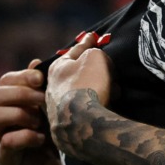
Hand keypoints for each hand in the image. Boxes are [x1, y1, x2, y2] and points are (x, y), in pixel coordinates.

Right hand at [0, 59, 66, 164]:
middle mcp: (4, 117)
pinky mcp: (7, 158)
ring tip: (39, 121)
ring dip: (18, 114)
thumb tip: (35, 62)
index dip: (21, 77)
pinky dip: (24, 136)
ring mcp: (2, 138)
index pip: (5, 81)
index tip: (41, 80)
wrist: (77, 162)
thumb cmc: (66, 129)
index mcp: (15, 101)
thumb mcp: (58, 103)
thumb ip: (46, 84)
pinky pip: (4, 142)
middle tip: (42, 100)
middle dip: (20, 94)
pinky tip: (41, 138)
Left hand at [46, 33, 114, 155]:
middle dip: (92, 71)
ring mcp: (57, 109)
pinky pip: (83, 111)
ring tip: (112, 93)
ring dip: (96, 91)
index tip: (91, 37)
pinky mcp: (65, 127)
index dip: (87, 42)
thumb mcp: (95, 58)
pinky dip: (94, 107)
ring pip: (81, 94)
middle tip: (107, 70)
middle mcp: (53, 88)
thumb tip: (95, 57)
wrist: (82, 124)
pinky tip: (105, 108)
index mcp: (57, 68)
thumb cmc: (87, 85)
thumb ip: (94, 53)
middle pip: (78, 74)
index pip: (76, 51)